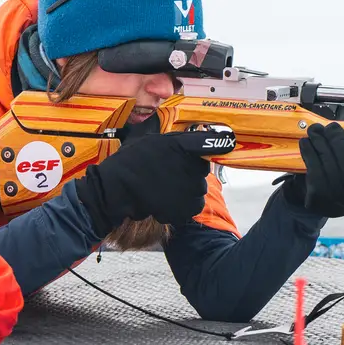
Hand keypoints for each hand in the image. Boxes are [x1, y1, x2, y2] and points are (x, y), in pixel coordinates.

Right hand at [77, 129, 228, 236]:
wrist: (117, 189)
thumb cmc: (130, 162)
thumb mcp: (151, 141)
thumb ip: (174, 141)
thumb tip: (192, 137)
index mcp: (181, 144)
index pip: (209, 142)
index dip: (220, 143)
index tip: (227, 143)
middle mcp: (190, 165)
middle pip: (202, 170)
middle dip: (190, 173)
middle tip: (169, 174)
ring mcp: (190, 187)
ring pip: (199, 190)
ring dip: (187, 191)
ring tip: (165, 190)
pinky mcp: (187, 207)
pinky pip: (193, 206)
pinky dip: (182, 207)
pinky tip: (166, 202)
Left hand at [279, 122, 343, 217]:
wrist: (329, 206)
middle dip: (334, 134)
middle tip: (331, 127)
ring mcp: (337, 191)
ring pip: (326, 154)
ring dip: (318, 137)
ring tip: (315, 130)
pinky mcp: (318, 191)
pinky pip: (312, 163)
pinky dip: (308, 149)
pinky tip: (306, 142)